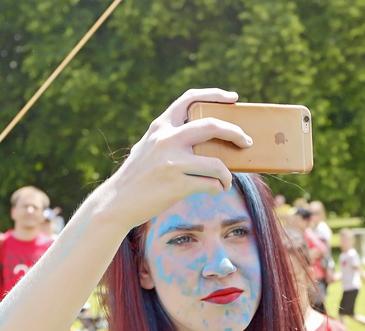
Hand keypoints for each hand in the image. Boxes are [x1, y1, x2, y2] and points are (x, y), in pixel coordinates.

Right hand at [101, 88, 252, 230]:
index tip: (234, 98)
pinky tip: (215, 190)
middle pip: (212, 126)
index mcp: (161, 127)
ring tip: (226, 181)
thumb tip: (209, 142)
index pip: (190, 99)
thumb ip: (172, 139)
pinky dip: (217, 188)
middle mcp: (166, 140)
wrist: (118, 202)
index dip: (215, 95)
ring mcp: (172, 162)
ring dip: (227, 175)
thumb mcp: (150, 147)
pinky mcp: (177, 184)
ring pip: (217, 163)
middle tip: (246, 142)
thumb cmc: (140, 176)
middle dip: (235, 133)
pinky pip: (210, 184)